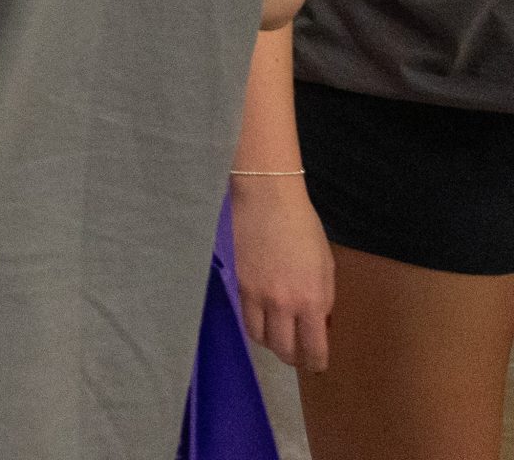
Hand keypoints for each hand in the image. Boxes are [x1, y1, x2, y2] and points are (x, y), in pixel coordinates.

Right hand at [231, 173, 333, 371]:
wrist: (267, 202)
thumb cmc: (305, 230)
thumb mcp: (327, 267)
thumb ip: (323, 299)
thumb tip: (319, 323)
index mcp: (312, 301)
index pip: (313, 348)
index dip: (316, 362)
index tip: (318, 364)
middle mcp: (283, 306)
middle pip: (284, 350)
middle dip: (295, 359)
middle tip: (300, 357)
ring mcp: (258, 297)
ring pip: (261, 340)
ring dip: (273, 345)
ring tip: (280, 341)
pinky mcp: (239, 287)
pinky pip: (247, 320)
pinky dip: (257, 328)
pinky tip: (264, 323)